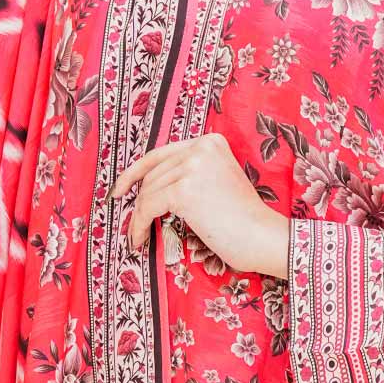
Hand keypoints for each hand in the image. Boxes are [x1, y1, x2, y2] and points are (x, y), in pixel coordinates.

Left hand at [107, 131, 289, 280]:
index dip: (136, 172)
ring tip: (138, 237)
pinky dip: (139, 225)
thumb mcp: (218, 182)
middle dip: (139, 201)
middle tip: (134, 224)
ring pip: (148, 193)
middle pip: (153, 174)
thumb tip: (150, 186)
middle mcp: (200, 147)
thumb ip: (191, 173)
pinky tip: (139, 240)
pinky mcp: (183, 190)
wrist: (262, 237)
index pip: (161, 154)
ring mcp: (192, 167)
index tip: (121, 189)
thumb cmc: (243, 219)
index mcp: (210, 142)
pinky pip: (147, 208)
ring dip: (138, 218)